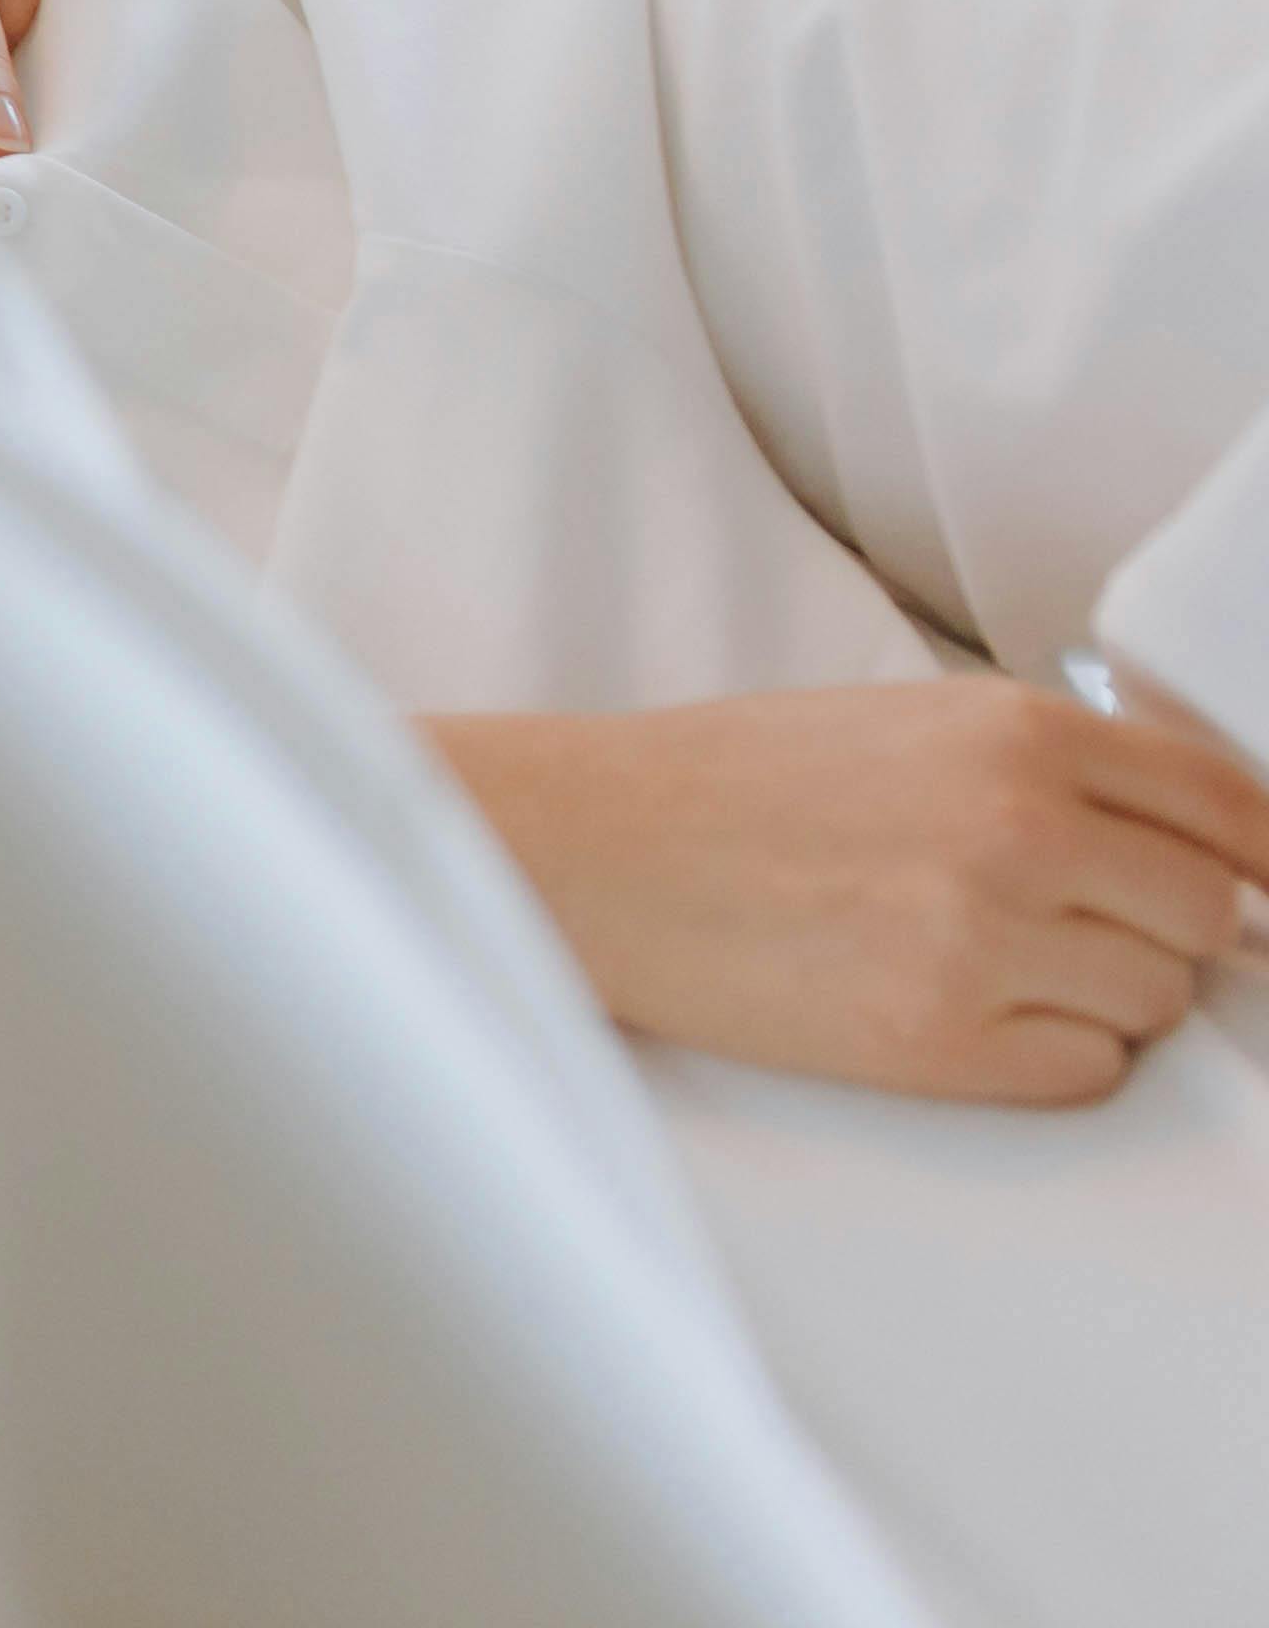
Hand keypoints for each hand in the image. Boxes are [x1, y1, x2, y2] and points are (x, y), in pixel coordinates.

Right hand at [430, 679, 1268, 1104]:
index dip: (1263, 861)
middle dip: (1158, 929)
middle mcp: (1017, 826)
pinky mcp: (939, 1040)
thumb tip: (1210, 863)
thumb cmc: (734, 784)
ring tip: (991, 961)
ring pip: (1155, 999)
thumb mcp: (912, 722)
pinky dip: (1050, 1054)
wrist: (593, 849)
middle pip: (1205, 914)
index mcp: (1015, 729)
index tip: (1261, 893)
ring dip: (1102, 993)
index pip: (1232, 808)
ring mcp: (981, 936)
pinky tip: (963, 1009)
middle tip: (1072, 925)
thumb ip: (1056, 770)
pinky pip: (1087, 1071)